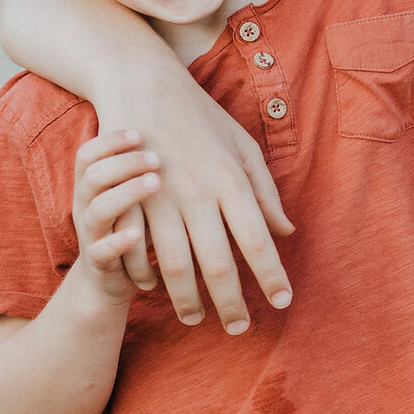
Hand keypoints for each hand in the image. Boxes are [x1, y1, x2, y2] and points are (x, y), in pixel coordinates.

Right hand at [71, 131, 159, 301]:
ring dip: (127, 193)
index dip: (110, 140)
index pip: (88, 153)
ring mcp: (90, 235)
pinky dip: (121, 240)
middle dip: (125, 163)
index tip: (140, 131)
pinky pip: (103, 249)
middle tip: (157, 158)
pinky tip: (140, 233)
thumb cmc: (135, 229)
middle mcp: (85, 207)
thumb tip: (191, 133)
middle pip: (92, 175)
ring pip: (98, 209)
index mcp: (92, 187)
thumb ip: (152, 170)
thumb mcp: (139, 198)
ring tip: (156, 183)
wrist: (108, 284)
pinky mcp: (99, 263)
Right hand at [117, 69, 294, 335]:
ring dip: (188, 300)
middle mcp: (198, 193)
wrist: (144, 84)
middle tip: (241, 329)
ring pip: (175, 265)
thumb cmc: (201, 117)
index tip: (282, 304)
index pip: (258, 242)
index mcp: (231, 181)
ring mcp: (159, 198)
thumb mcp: (243, 147)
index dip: (271, 277)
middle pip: (219, 264)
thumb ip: (265, 193)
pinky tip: (155, 292)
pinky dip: (144, 276)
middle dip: (231, 304)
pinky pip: (134, 250)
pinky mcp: (127, 197)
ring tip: (198, 320)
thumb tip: (286, 232)